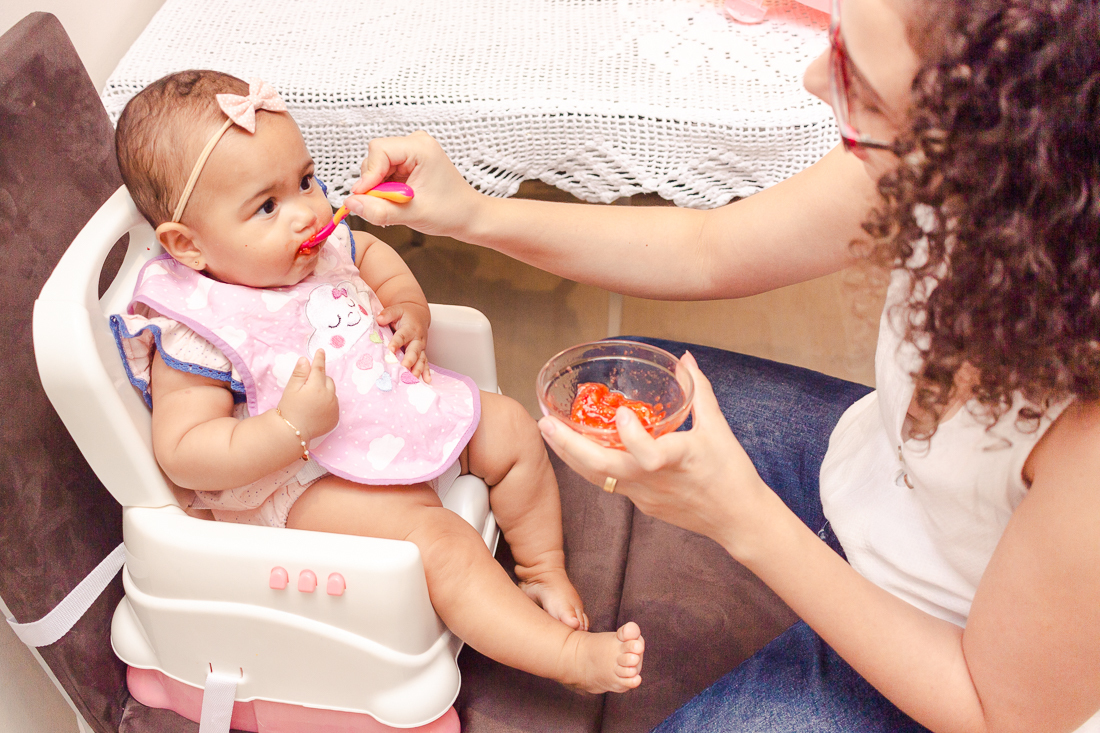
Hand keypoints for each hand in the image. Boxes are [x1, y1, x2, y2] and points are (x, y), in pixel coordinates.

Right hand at [276, 349, 338, 442]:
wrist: (293, 432)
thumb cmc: (290, 409)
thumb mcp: (291, 389)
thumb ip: (300, 374)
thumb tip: (305, 360)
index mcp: (317, 387)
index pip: (319, 368)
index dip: (319, 358)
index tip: (320, 351)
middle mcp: (329, 396)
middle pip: (328, 380)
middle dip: (320, 379)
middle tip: (308, 386)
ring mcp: (334, 408)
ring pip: (332, 392)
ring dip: (325, 391)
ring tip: (311, 400)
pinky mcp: (336, 418)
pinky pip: (334, 405)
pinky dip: (328, 403)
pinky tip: (317, 409)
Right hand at [343, 131, 480, 236]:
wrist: (469, 216)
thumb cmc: (450, 212)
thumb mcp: (412, 214)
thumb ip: (379, 210)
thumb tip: (350, 203)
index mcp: (421, 148)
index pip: (379, 150)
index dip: (368, 175)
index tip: (364, 197)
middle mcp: (416, 143)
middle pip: (375, 156)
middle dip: (374, 183)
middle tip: (383, 205)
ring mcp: (412, 150)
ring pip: (377, 165)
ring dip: (378, 187)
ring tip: (395, 205)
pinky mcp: (408, 161)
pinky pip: (384, 171)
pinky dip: (384, 188)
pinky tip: (396, 200)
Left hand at [377, 303, 430, 381]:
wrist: (419, 314)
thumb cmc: (405, 313)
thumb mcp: (397, 310)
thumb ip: (388, 314)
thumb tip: (379, 319)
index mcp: (410, 328)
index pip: (402, 336)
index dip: (396, 342)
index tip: (391, 349)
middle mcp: (417, 339)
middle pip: (414, 350)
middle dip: (410, 359)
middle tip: (404, 367)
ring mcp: (421, 347)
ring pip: (421, 358)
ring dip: (418, 368)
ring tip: (414, 378)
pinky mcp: (422, 352)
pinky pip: (425, 363)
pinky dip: (426, 372)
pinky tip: (426, 380)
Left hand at [537, 352, 771, 549]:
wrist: (738, 520)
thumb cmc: (732, 474)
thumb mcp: (719, 429)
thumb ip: (699, 392)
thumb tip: (685, 360)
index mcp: (680, 460)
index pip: (649, 455)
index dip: (633, 437)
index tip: (621, 413)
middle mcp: (655, 481)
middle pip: (604, 469)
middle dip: (569, 446)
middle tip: (546, 423)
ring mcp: (644, 496)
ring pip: (598, 479)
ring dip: (570, 455)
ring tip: (549, 432)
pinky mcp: (640, 504)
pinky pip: (607, 484)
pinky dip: (587, 466)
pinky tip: (573, 449)